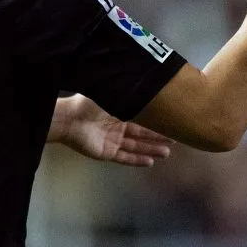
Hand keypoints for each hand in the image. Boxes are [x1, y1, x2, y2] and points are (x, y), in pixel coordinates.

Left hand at [50, 95, 174, 166]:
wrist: (71, 118)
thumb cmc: (90, 103)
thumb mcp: (112, 94)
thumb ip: (128, 93)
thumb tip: (147, 84)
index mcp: (120, 111)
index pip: (142, 119)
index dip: (157, 122)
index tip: (171, 123)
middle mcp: (118, 126)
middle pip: (142, 134)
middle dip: (158, 138)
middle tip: (176, 139)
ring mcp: (113, 141)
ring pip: (136, 147)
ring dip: (151, 150)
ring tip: (166, 153)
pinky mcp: (107, 153)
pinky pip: (125, 158)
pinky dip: (137, 160)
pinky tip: (150, 162)